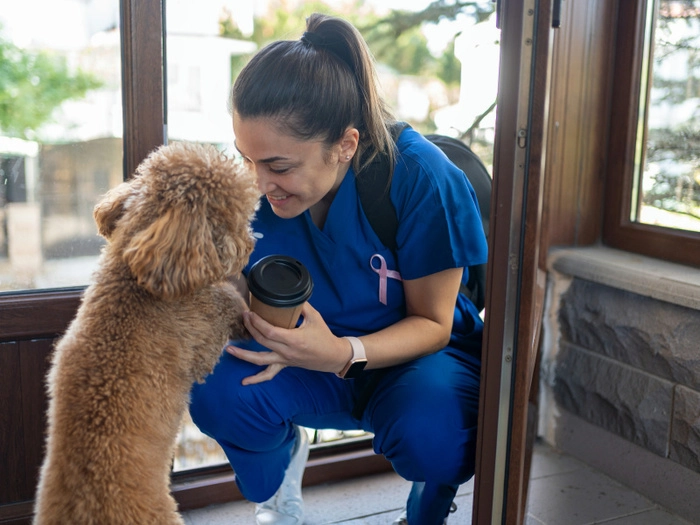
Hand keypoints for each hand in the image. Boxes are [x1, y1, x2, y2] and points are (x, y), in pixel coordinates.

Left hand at [226, 302, 351, 384]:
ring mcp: (284, 360)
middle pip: (262, 341)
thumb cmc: (324, 336)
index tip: (250, 313)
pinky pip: (268, 374)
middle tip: (243, 316)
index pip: (269, 332)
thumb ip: (302, 305)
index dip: (257, 322)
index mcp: (294, 339)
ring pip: (259, 360)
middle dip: (250, 328)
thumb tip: (289, 294)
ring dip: (243, 355)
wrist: (332, 356)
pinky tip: (244, 382)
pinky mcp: (284, 365)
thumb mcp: (315, 317)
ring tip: (229, 349)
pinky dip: (256, 379)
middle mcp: (286, 351)